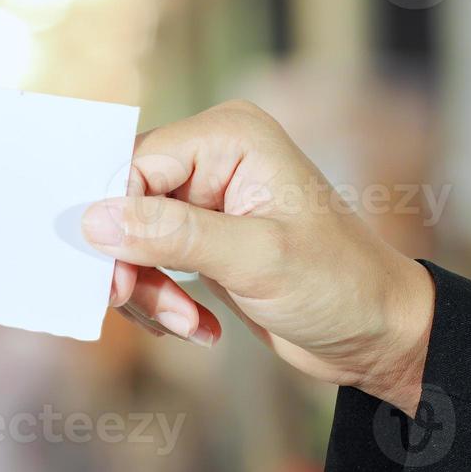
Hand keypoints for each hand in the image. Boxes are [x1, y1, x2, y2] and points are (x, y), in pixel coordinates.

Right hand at [82, 100, 434, 415]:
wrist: (377, 334)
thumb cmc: (339, 286)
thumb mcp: (256, 260)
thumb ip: (173, 235)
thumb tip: (93, 220)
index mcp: (229, 137)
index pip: (135, 165)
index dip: (114, 223)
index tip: (116, 283)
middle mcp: (212, 156)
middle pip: (124, 202)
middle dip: (130, 264)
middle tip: (150, 310)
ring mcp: (204, 198)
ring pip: (128, 238)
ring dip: (147, 290)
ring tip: (187, 325)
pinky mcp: (200, 238)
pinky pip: (146, 262)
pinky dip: (161, 301)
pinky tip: (198, 327)